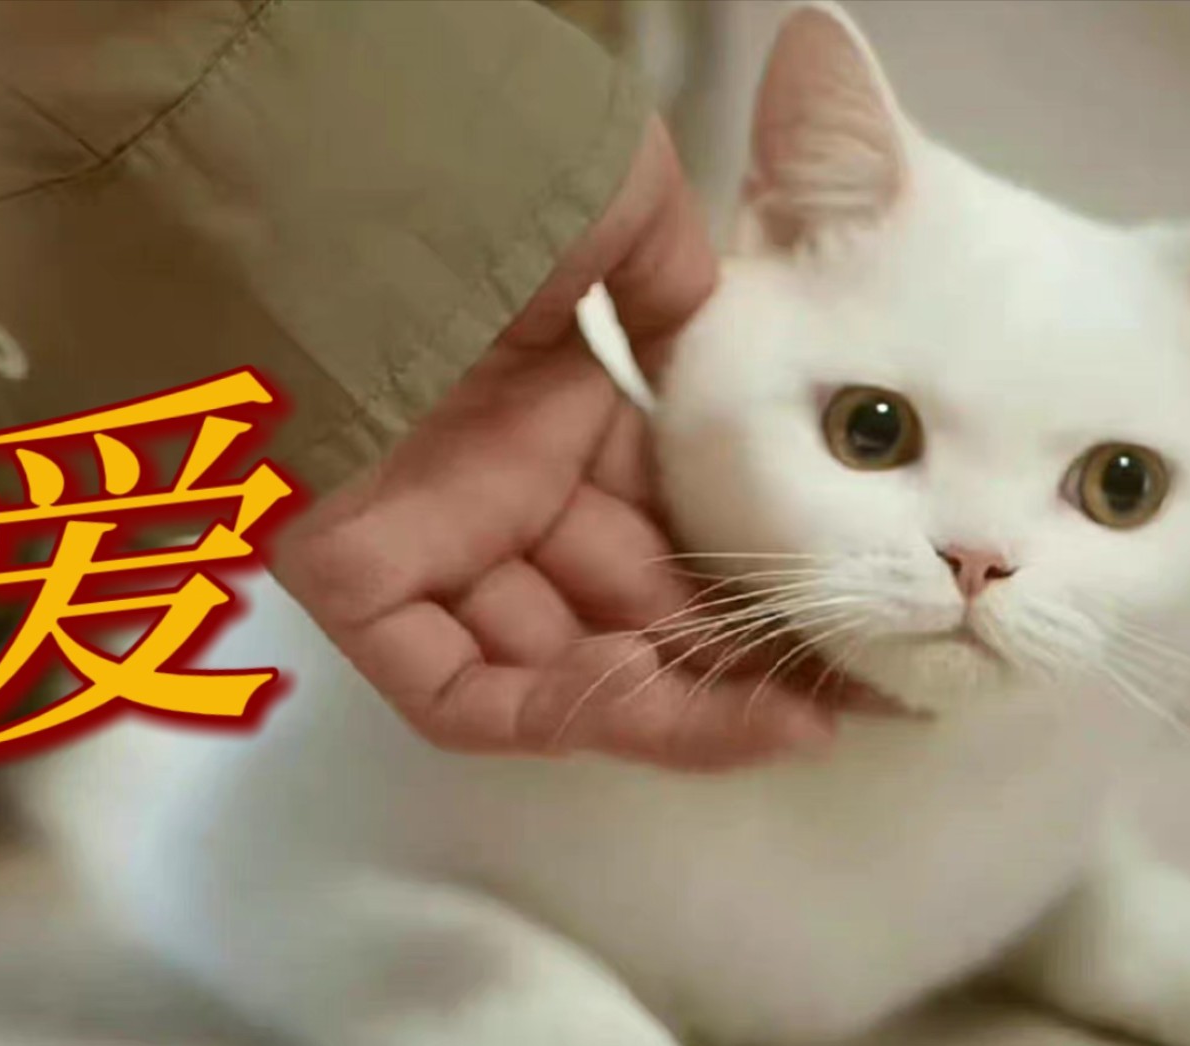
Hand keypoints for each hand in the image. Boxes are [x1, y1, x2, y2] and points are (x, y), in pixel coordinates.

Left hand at [274, 120, 894, 770]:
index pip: (662, 525)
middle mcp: (493, 482)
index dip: (754, 577)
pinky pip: (454, 689)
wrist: (342, 182)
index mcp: (551, 407)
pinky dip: (552, 713)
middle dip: (732, 659)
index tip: (846, 610)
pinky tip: (651, 702)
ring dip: (672, 706)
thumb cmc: (488, 182)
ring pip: (554, 667)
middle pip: (622, 606)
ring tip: (790, 719)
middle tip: (840, 690)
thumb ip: (677, 283)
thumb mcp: (621, 211)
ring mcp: (427, 538)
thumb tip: (718, 338)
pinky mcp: (354, 583)